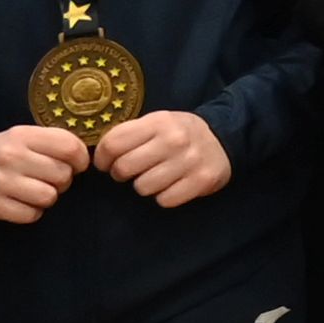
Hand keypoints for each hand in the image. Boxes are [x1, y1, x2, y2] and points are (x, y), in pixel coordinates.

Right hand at [0, 122, 86, 225]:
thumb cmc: (3, 154)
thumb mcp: (23, 138)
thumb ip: (53, 142)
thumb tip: (84, 158)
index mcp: (22, 135)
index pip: (69, 146)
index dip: (80, 159)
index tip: (77, 165)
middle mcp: (10, 156)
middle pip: (62, 175)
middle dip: (61, 180)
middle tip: (47, 179)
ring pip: (49, 197)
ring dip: (46, 198)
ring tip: (33, 191)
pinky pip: (31, 215)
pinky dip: (30, 212)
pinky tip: (20, 203)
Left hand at [92, 110, 235, 207]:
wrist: (224, 139)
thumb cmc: (179, 132)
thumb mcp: (157, 122)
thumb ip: (130, 134)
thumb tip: (100, 155)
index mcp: (158, 122)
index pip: (113, 143)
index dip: (102, 158)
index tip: (105, 163)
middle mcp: (173, 140)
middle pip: (124, 167)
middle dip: (121, 174)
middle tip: (130, 172)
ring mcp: (189, 161)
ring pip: (143, 187)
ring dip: (144, 186)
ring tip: (154, 177)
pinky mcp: (201, 181)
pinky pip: (165, 200)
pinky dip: (164, 196)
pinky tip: (170, 186)